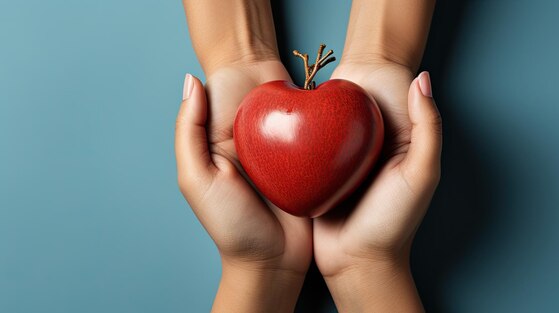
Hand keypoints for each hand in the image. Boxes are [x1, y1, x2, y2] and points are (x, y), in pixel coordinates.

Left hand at [175, 65, 311, 311]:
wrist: (273, 262)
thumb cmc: (231, 223)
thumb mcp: (197, 177)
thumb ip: (189, 131)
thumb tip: (191, 81)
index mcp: (225, 142)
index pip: (230, 101)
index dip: (239, 79)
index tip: (251, 66)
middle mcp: (256, 144)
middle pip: (266, 105)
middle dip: (276, 89)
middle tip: (288, 76)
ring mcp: (285, 153)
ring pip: (293, 116)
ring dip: (302, 105)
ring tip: (312, 92)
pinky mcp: (310, 164)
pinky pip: (316, 138)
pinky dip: (322, 127)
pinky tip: (330, 115)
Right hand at [314, 61, 441, 311]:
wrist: (358, 263)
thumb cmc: (393, 221)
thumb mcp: (420, 173)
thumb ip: (427, 127)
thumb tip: (422, 78)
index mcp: (392, 144)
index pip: (380, 103)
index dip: (369, 83)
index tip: (352, 67)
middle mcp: (364, 150)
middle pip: (346, 113)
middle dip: (332, 96)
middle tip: (311, 78)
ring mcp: (337, 164)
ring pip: (322, 128)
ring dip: (309, 115)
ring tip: (290, 96)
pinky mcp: (315, 177)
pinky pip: (304, 151)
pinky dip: (294, 139)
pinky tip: (280, 127)